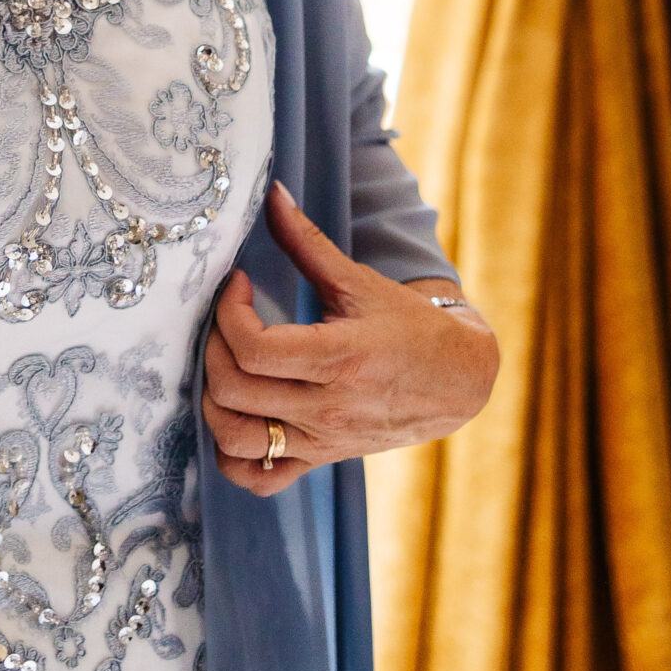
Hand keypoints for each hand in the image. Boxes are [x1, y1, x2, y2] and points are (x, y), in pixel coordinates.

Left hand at [202, 183, 498, 494]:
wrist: (458, 380)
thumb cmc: (407, 324)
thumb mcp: (359, 280)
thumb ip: (306, 240)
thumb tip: (270, 190)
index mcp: (339, 359)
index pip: (254, 348)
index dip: (229, 312)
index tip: (238, 285)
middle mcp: (328, 408)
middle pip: (233, 391)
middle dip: (212, 347)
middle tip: (225, 319)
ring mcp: (322, 441)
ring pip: (235, 441)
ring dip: (213, 400)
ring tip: (225, 363)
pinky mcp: (320, 461)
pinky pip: (259, 480)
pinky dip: (232, 456)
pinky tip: (236, 415)